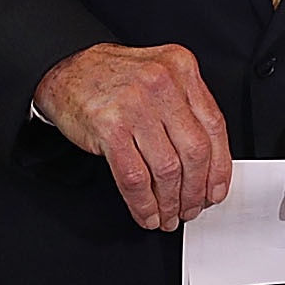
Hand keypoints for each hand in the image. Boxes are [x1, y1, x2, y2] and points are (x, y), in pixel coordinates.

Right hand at [33, 43, 231, 231]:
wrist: (65, 70)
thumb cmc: (112, 78)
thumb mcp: (159, 78)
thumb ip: (186, 109)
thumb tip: (209, 164)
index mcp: (181, 69)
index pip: (214, 127)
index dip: (219, 168)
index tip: (215, 191)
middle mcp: (161, 83)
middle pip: (195, 152)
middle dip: (195, 191)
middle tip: (191, 208)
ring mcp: (134, 105)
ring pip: (167, 169)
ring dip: (169, 202)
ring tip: (167, 215)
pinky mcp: (109, 127)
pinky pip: (135, 177)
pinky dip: (143, 203)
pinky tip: (146, 212)